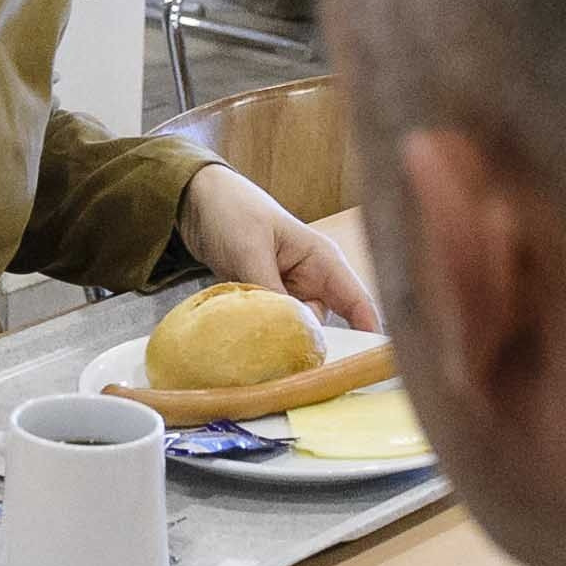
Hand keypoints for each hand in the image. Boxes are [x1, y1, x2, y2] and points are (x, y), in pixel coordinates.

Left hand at [176, 164, 378, 333]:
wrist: (197, 201)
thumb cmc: (232, 212)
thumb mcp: (250, 250)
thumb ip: (269, 291)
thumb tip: (284, 332)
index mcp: (323, 260)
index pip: (358, 302)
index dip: (369, 335)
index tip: (369, 364)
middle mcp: (313, 280)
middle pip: (326, 326)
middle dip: (308, 342)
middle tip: (284, 353)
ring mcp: (290, 292)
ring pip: (295, 330)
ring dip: (276, 336)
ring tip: (250, 329)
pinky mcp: (267, 301)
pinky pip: (272, 326)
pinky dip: (259, 331)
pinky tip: (243, 330)